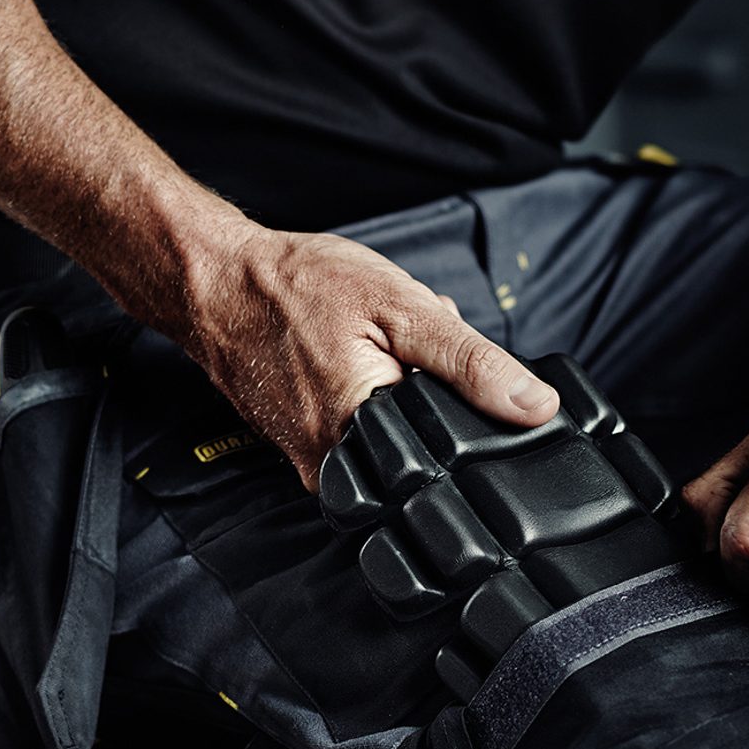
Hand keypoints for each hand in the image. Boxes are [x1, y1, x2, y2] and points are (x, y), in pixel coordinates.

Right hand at [171, 224, 558, 490]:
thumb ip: (472, 364)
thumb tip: (534, 407)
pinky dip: (370, 391)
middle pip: (423, 444)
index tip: (447, 371)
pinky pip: (359, 428)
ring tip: (368, 349)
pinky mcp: (301, 450)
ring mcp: (312, 463)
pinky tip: (349, 357)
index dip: (468, 410)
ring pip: (394, 434)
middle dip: (429, 395)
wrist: (215, 282)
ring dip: (399, 391)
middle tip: (396, 349)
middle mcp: (335, 466)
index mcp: (367, 438)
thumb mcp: (403, 310)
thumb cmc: (297, 287)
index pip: (453, 451)